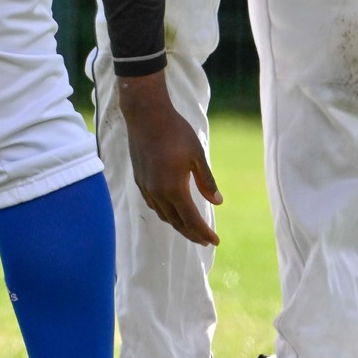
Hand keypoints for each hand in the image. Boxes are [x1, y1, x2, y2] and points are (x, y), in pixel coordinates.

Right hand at [118, 72, 222, 246]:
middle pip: (176, 223)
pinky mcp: (140, 181)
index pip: (191, 220)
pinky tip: (173, 210)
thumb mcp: (197, 155)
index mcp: (174, 188)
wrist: (146, 115)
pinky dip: (166, 213)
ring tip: (191, 229)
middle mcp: (158, 192)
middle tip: (205, 240)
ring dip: (178, 225)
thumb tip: (218, 202)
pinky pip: (154, 205)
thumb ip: (206, 181)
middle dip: (192, 234)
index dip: (204, 233)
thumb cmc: (175, 132)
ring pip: (164, 215)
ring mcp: (146, 187)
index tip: (215, 241)